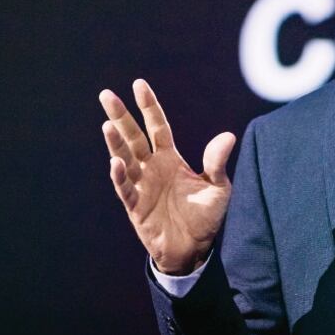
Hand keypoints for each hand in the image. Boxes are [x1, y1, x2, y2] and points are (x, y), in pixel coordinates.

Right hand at [100, 79, 235, 275]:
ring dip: (115, 142)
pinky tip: (115, 162)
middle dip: (120, 116)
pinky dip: (119, 176)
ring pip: (125, 158)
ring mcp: (141, 185)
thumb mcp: (218, 188)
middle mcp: (152, 167)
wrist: (194, 250)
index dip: (148, 106)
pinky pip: (125, 188)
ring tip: (107, 124)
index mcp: (170, 158)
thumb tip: (228, 136)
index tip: (138, 84)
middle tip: (106, 95)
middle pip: (133, 136)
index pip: (157, 126)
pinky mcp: (135, 207)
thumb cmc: (205, 217)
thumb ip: (217, 162)